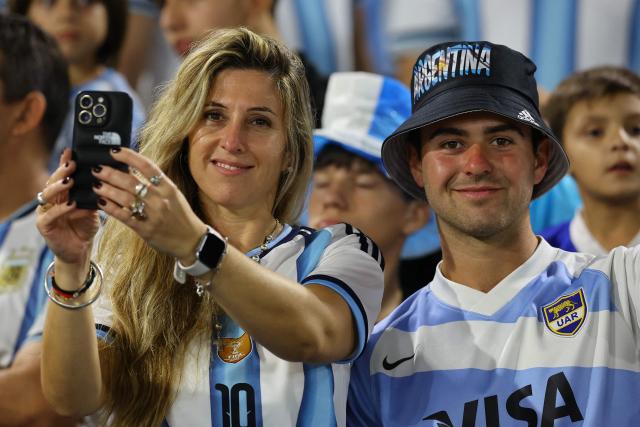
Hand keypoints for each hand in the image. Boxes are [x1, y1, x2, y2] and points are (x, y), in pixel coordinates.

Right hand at [35, 149, 99, 264]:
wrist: (80, 249)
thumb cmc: (86, 226)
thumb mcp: (93, 207)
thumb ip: (95, 194)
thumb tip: (107, 177)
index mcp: (62, 192)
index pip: (62, 174)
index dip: (64, 162)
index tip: (72, 151)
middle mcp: (51, 199)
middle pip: (53, 181)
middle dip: (62, 171)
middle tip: (72, 164)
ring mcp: (45, 211)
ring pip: (47, 195)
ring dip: (59, 187)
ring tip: (70, 181)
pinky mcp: (44, 225)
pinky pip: (51, 214)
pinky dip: (62, 209)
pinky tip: (72, 204)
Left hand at [90, 148, 205, 258]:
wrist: (191, 241)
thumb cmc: (181, 216)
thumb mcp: (173, 196)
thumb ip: (156, 184)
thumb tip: (132, 170)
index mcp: (168, 187)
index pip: (147, 166)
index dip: (129, 156)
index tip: (113, 151)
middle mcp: (160, 199)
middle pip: (131, 182)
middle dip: (111, 173)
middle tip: (97, 168)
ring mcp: (153, 214)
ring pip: (125, 198)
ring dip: (107, 190)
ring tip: (95, 184)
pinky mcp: (145, 229)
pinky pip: (124, 216)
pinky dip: (111, 208)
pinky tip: (101, 202)